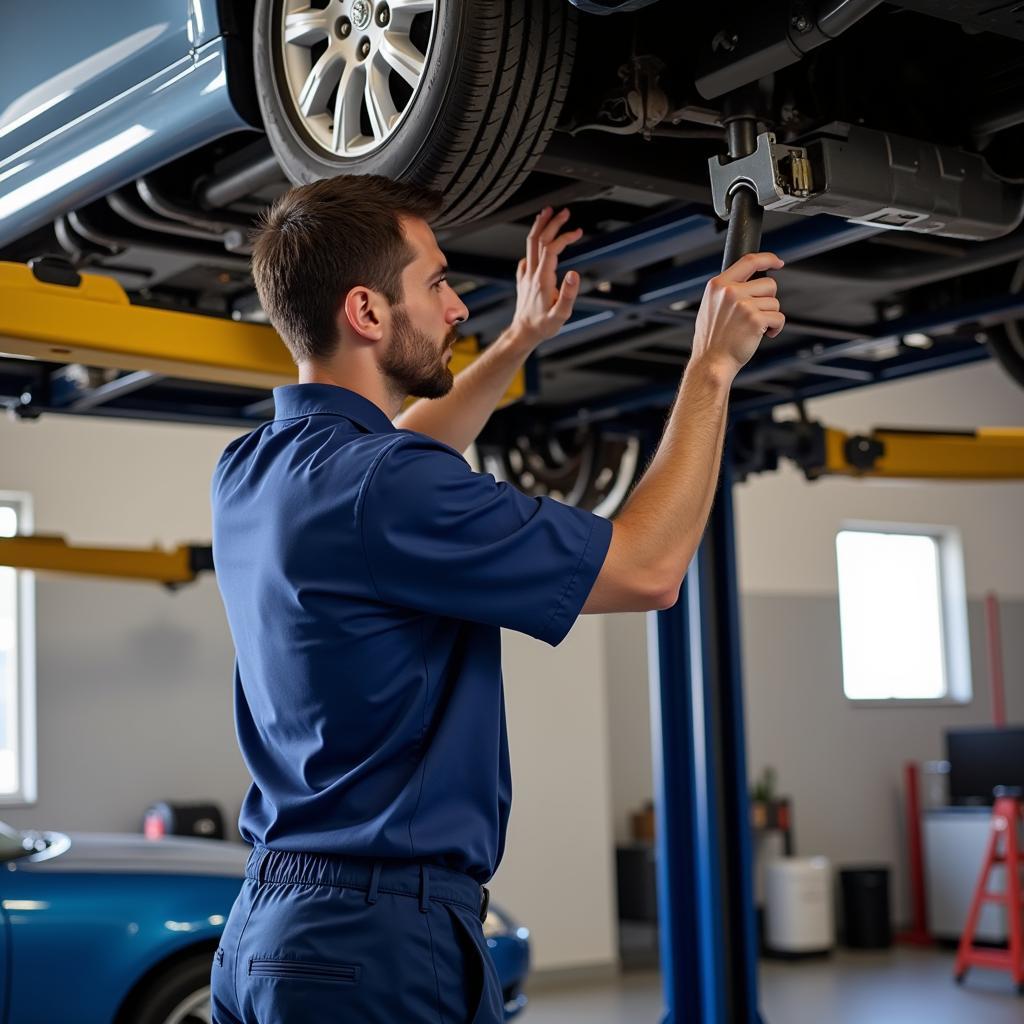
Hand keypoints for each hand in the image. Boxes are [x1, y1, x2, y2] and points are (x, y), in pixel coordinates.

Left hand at [510, 207, 582, 348]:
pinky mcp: (523, 280)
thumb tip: (574, 274)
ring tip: (547, 213)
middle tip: (563, 212)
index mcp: (542, 280)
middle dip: (551, 223)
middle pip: (539, 241)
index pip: (552, 249)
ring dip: (539, 227)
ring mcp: (526, 276)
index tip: (577, 232)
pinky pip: (526, 257)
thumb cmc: (543, 326)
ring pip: (530, 245)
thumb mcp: (561, 315)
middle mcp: (532, 274)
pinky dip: (533, 246)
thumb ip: (569, 295)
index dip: (564, 237)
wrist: (523, 333)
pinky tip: (538, 244)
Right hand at [689, 252, 785, 379]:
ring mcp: (743, 305)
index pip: (749, 261)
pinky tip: (763, 335)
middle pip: (768, 284)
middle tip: (756, 315)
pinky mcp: (755, 319)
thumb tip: (749, 283)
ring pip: (775, 302)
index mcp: (718, 285)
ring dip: (770, 316)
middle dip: (768, 300)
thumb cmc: (712, 340)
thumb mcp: (711, 307)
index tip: (777, 263)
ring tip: (754, 328)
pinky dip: (775, 328)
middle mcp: (730, 292)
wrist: (712, 362)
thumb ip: (727, 291)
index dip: (767, 259)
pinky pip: (779, 318)